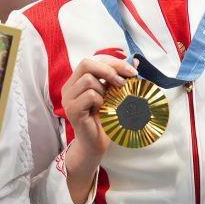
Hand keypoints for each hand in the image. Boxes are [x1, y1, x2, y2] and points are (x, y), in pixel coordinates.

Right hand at [61, 55, 137, 203]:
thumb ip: (120, 77)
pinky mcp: (72, 109)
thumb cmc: (105, 119)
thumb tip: (136, 61)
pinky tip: (101, 110)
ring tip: (107, 102)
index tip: (132, 71)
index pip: (93, 59)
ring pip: (88, 80)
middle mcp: (69, 87)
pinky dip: (100, 101)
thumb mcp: (114, 94)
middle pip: (86, 63)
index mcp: (77, 80)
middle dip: (109, 69)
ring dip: (104, 90)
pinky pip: (89, 95)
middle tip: (123, 82)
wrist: (96, 144)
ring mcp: (68, 98)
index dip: (113, 62)